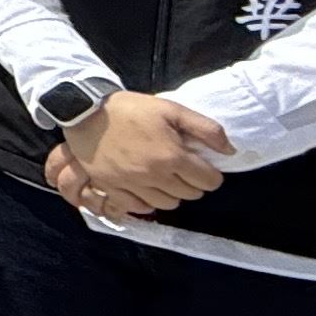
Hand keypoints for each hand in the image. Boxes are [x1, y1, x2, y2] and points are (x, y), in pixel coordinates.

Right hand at [47, 91, 228, 217]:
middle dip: (193, 183)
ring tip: (166, 179)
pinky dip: (148, 202)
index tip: (204, 167)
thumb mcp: (171, 109)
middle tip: (185, 170)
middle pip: (190, 194)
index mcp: (172, 156)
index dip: (211, 174)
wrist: (85, 112)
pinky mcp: (113, 188)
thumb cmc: (131, 109)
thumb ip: (206, 129)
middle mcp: (155, 175)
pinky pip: (139, 207)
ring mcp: (133, 185)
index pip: (208, 181)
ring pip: (167, 204)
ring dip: (172, 194)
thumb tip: (230, 151)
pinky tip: (147, 188)